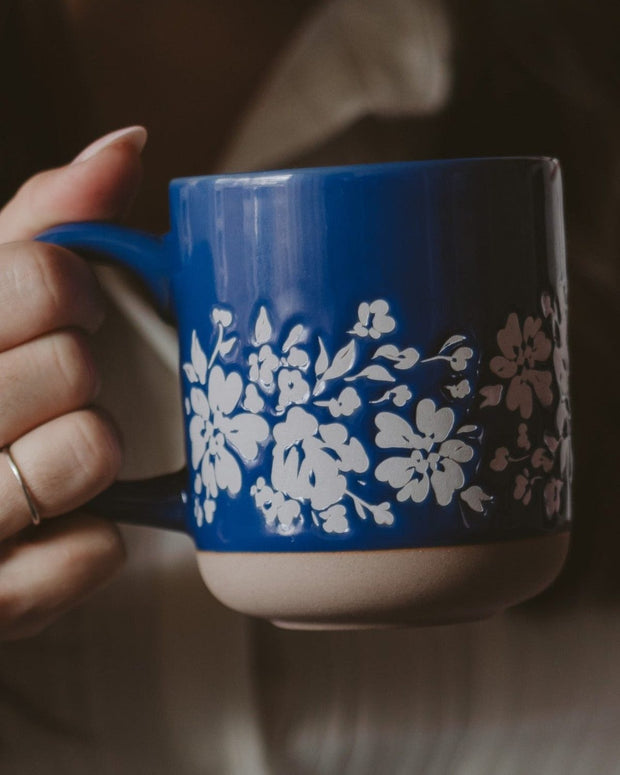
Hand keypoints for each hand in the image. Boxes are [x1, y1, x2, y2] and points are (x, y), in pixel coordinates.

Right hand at [0, 127, 146, 639]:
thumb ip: (45, 222)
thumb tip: (128, 145)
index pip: (39, 278)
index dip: (70, 290)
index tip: (65, 307)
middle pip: (70, 366)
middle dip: (77, 373)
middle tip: (53, 388)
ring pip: (85, 453)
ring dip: (91, 451)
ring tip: (51, 454)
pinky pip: (97, 551)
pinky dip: (94, 539)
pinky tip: (57, 528)